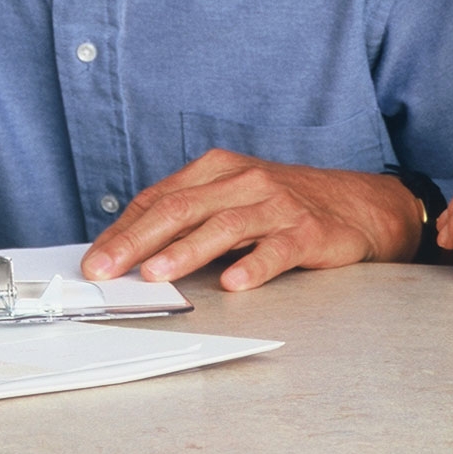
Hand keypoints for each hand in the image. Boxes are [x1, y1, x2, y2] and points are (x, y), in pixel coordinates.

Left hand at [81, 151, 420, 291]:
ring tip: (155, 273)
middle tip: (106, 268)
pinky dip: (253, 265)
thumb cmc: (282, 207)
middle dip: (137, 241)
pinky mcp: (308, 231)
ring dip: (185, 252)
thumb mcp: (230, 201)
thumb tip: (131, 251)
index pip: (159, 199)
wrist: (358, 206)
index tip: (94, 259)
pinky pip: (277, 249)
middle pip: (181, 209)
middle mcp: (243, 181)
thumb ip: (188, 220)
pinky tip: (233, 282)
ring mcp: (277, 204)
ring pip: (223, 227)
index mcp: (216, 170)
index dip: (123, 231)